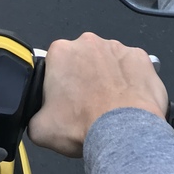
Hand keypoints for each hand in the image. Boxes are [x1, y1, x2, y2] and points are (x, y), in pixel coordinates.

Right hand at [28, 33, 167, 157]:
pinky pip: (131, 66)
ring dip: (106, 76)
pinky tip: (127, 99)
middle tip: (84, 103)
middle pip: (81, 58)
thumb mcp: (40, 129)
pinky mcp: (139, 56)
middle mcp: (88, 41)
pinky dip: (129, 79)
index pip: (54, 63)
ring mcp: (116, 46)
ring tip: (108, 104)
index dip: (57, 83)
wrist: (122, 131)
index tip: (62, 100)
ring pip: (106, 61)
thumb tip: (40, 115)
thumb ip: (34, 114)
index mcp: (61, 51)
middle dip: (82, 76)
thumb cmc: (82, 125)